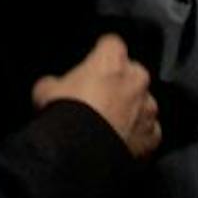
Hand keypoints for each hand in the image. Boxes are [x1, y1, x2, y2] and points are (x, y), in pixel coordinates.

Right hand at [33, 33, 160, 158]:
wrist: (79, 153)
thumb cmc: (66, 116)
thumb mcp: (45, 90)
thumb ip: (54, 82)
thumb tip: (50, 86)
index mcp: (112, 59)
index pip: (111, 44)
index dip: (100, 54)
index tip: (93, 64)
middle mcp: (136, 79)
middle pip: (131, 73)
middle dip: (119, 83)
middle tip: (98, 99)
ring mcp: (148, 108)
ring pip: (143, 103)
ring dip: (131, 110)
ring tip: (108, 126)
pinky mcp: (152, 135)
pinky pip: (148, 132)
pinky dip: (138, 136)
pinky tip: (120, 143)